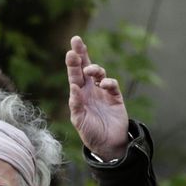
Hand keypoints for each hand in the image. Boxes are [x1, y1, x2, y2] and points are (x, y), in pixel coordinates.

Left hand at [66, 35, 128, 160]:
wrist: (108, 144)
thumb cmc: (90, 132)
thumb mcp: (79, 120)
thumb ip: (76, 105)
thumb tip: (73, 88)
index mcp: (79, 95)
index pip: (74, 75)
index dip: (73, 62)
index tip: (70, 50)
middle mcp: (90, 90)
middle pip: (85, 68)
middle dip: (81, 54)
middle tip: (76, 40)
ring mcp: (103, 92)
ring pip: (99, 73)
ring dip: (94, 69)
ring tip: (90, 70)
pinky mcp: (115, 97)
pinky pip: (112, 85)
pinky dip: (108, 82)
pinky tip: (103, 84)